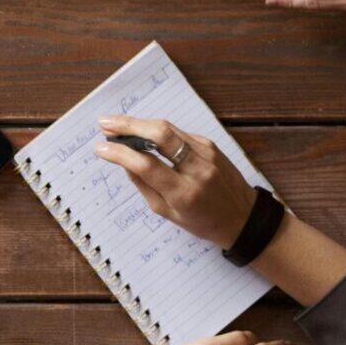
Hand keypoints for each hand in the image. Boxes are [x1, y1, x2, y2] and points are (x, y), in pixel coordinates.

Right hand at [94, 116, 259, 249]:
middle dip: (127, 125)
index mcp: (184, 193)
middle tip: (104, 124)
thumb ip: (144, 186)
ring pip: (167, 128)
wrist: (245, 218)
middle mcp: (197, 169)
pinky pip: (178, 133)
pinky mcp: (210, 145)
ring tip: (117, 124)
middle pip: (159, 134)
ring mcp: (206, 153)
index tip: (100, 148)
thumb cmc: (204, 222)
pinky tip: (143, 132)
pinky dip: (157, 130)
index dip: (119, 153)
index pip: (146, 165)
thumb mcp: (168, 214)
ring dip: (139, 123)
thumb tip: (124, 161)